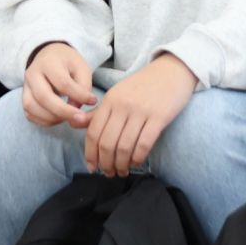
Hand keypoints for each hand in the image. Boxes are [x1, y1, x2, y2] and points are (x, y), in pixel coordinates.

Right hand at [23, 41, 97, 128]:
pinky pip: (30, 114)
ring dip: (52, 118)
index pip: (62, 83)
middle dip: (63, 111)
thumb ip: (83, 87)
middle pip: (43, 97)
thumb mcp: (81, 68)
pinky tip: (59, 118)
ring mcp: (25, 87)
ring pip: (32, 107)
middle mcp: (32, 74)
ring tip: (69, 117)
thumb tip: (76, 108)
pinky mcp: (24, 98)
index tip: (93, 101)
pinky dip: (44, 121)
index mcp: (49, 62)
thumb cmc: (68, 63)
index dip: (79, 95)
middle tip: (80, 118)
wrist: (49, 56)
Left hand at [84, 53, 197, 176]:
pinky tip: (136, 162)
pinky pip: (144, 144)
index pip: (93, 133)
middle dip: (106, 164)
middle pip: (107, 143)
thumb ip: (97, 112)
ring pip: (124, 146)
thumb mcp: (117, 95)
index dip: (90, 154)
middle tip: (108, 173)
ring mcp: (141, 111)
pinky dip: (138, 158)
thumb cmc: (143, 86)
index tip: (92, 167)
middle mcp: (123, 106)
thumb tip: (73, 123)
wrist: (172, 70)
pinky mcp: (159, 117)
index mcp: (110, 100)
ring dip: (121, 164)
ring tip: (122, 171)